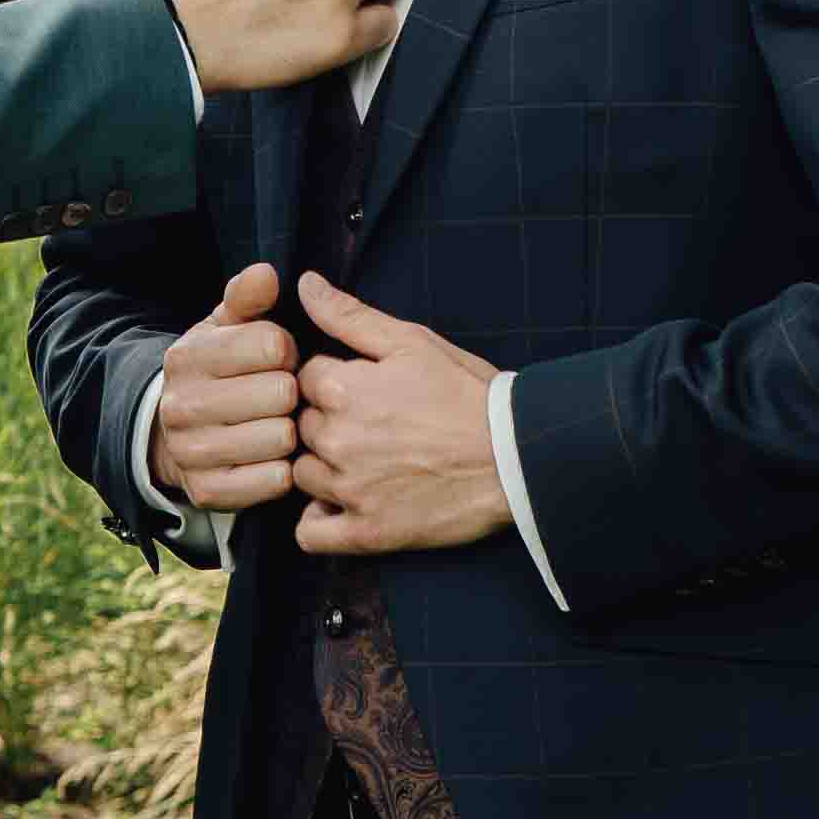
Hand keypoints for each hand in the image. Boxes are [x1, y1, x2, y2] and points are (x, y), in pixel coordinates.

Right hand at [152, 263, 302, 514]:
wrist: (173, 436)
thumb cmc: (216, 372)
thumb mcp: (223, 328)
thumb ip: (246, 298)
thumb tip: (266, 273)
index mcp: (188, 357)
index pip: (273, 345)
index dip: (287, 350)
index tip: (278, 359)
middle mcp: (182, 405)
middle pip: (281, 392)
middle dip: (291, 392)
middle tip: (280, 397)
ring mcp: (193, 452)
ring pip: (282, 437)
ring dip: (290, 431)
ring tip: (277, 424)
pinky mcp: (209, 492)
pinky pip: (275, 480)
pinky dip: (284, 470)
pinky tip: (272, 457)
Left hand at [291, 274, 510, 555]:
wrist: (517, 457)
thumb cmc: (470, 395)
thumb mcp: (413, 342)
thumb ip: (350, 315)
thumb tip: (305, 283)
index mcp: (343, 389)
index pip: (304, 379)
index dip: (333, 381)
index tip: (364, 389)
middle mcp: (336, 440)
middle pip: (301, 426)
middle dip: (327, 422)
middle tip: (372, 426)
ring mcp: (349, 490)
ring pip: (302, 475)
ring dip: (323, 468)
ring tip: (365, 463)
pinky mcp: (366, 532)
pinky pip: (311, 535)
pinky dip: (318, 522)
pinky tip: (341, 506)